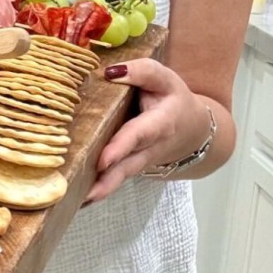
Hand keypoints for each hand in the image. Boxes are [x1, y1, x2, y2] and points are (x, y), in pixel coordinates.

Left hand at [84, 58, 213, 203]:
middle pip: (128, 165)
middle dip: (108, 179)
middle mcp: (150, 148)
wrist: (193, 129)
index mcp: (160, 123)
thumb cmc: (173, 99)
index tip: (104, 159)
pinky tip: (79, 199)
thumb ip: (142, 72)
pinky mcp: (130, 167)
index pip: (139, 135)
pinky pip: (116, 179)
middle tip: (87, 192)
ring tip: (78, 200)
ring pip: (121, 177)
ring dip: (101, 190)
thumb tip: (110, 71)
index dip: (121, 147)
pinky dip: (99, 189)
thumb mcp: (164, 78)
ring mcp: (140, 162)